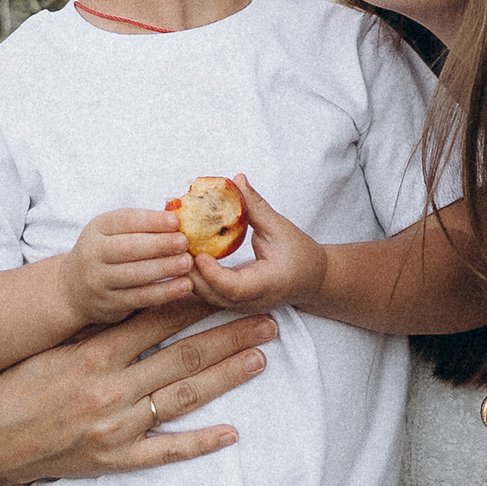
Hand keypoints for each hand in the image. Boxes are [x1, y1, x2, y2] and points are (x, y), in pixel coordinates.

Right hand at [0, 297, 272, 485]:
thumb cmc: (23, 387)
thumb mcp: (57, 348)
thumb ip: (98, 330)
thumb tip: (141, 301)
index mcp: (94, 354)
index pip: (157, 320)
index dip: (198, 302)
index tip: (228, 285)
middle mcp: (110, 388)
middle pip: (184, 356)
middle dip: (230, 335)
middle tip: (267, 319)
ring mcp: (116, 427)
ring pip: (183, 397)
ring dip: (227, 376)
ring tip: (261, 358)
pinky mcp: (115, 460)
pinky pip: (166, 451)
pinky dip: (199, 442)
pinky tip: (231, 433)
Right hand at [62, 206, 198, 323]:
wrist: (74, 289)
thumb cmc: (107, 253)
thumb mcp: (112, 233)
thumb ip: (140, 226)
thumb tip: (181, 218)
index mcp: (97, 229)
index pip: (124, 220)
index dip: (151, 221)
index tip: (176, 221)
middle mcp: (93, 253)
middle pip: (128, 248)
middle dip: (159, 244)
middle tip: (185, 242)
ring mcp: (99, 280)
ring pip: (135, 274)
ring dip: (164, 268)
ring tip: (187, 263)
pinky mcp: (109, 303)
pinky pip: (140, 298)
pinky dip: (165, 292)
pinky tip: (185, 286)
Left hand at [188, 174, 327, 314]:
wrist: (313, 280)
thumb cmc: (301, 254)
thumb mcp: (280, 228)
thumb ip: (256, 206)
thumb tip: (236, 179)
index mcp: (267, 285)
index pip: (233, 288)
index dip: (212, 274)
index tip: (199, 254)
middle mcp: (250, 302)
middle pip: (212, 296)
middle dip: (189, 273)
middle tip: (174, 246)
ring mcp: (240, 306)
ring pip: (205, 298)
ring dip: (188, 274)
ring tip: (174, 248)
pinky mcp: (232, 302)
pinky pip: (207, 292)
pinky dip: (194, 276)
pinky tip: (183, 254)